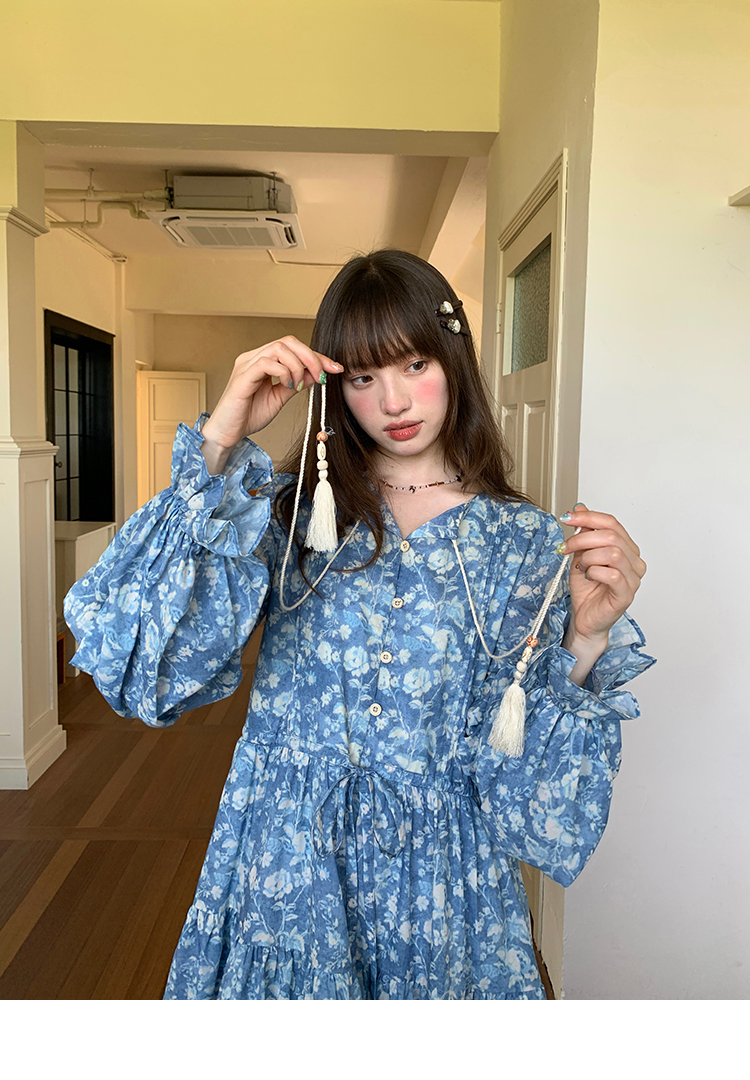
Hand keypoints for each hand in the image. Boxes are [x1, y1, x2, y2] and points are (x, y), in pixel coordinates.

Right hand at [201, 336, 343, 451]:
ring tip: (298, 386)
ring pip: (279, 348)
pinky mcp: (242, 377)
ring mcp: (246, 364)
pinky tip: (287, 386)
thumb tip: (315, 373)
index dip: (316, 356)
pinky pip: (266, 362)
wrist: (228, 434)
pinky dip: (283, 372)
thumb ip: (296, 383)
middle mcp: (253, 357)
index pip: (293, 348)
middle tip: (322, 375)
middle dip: (311, 357)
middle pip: (287, 341)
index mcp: (262, 360)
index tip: (334, 368)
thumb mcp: (280, 397)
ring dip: (297, 366)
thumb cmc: (249, 416)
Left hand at [559, 504, 646, 648]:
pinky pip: (612, 575)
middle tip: (566, 547)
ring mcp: (633, 578)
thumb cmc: (587, 589)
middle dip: (582, 538)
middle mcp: (634, 561)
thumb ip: (584, 533)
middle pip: (611, 536)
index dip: (588, 517)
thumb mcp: (580, 555)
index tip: (567, 517)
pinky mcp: (626, 594)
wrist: (585, 618)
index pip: (612, 523)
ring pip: (613, 553)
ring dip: (588, 557)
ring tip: (580, 566)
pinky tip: (587, 576)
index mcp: (627, 548)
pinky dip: (594, 572)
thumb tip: (580, 508)